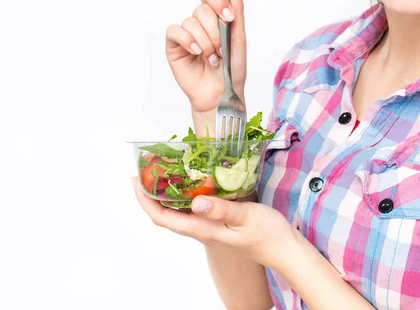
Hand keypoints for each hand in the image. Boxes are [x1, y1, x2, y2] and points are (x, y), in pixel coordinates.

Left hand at [131, 177, 295, 268]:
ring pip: (177, 212)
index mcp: (203, 229)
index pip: (163, 217)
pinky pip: (192, 210)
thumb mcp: (246, 217)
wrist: (284, 250)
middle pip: (165, 215)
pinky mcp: (218, 223)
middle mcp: (201, 230)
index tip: (135, 180)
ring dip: (164, 195)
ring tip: (160, 173)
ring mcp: (209, 228)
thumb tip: (195, 202)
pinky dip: (183, 196)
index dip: (145, 200)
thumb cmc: (268, 234)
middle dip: (150, 194)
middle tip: (144, 170)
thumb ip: (221, 210)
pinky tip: (189, 183)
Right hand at [165, 0, 246, 113]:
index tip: (229, 17)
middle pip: (201, 9)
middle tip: (222, 48)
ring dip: (205, 42)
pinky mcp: (173, 45)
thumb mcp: (238, 38)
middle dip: (215, 30)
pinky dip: (188, 41)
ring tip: (212, 59)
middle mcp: (199, 22)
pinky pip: (175, 31)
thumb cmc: (231, 69)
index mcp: (215, 16)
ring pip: (191, 22)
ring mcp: (186, 33)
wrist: (221, 94)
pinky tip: (197, 53)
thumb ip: (237, 9)